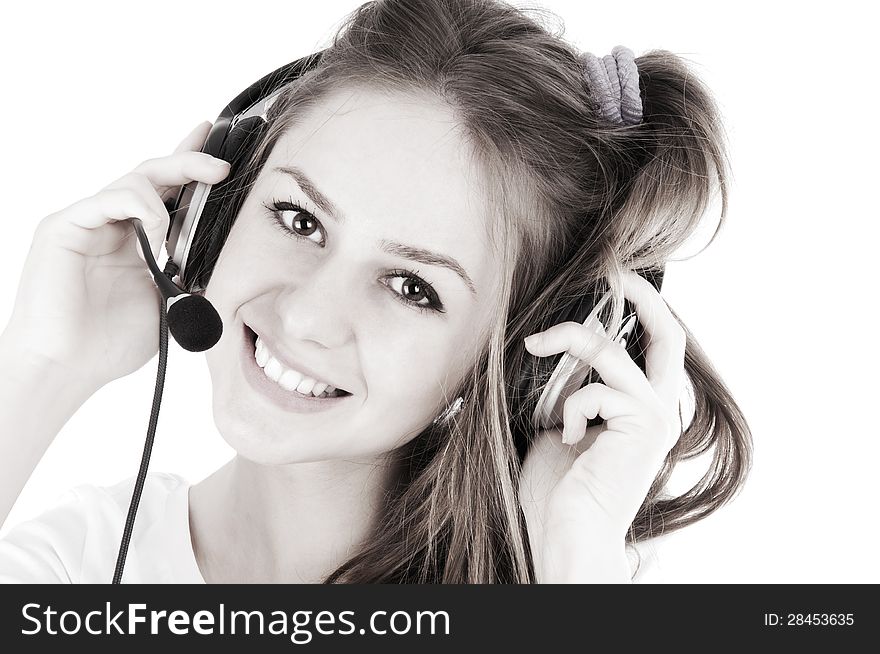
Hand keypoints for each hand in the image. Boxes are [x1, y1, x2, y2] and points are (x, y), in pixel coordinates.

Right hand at [3, 122, 230, 391]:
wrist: (68, 368)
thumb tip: (223, 264)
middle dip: (190, 163)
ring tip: (177, 230)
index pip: (167, 193)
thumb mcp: (168, 305)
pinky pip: (107, 198)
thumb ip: (189, 277)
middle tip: (222, 166)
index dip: (191, 168)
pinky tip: (155, 233)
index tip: (222, 154)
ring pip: (133, 180)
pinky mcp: (64, 226)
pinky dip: (139, 209)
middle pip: (153, 176)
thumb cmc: (110, 342)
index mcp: (136, 240)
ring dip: (167, 191)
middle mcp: (112, 224)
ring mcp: (87, 222)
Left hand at [519, 270, 685, 581]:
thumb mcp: (558, 425)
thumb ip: (568, 390)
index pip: (654, 346)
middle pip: (670, 335)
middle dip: (641, 295)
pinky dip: (569, 405)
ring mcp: (654, 420)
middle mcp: (659, 411)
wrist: (566, 535)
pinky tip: (562, 436)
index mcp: (641, 408)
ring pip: (614, 352)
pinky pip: (597, 389)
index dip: (639, 309)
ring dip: (569, 340)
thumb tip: (547, 349)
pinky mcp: (643, 428)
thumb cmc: (558, 491)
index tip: (609, 281)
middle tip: (613, 270)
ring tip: (535, 344)